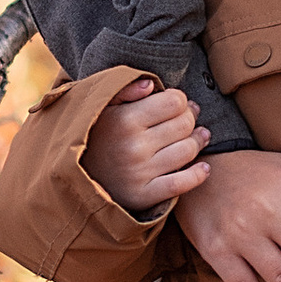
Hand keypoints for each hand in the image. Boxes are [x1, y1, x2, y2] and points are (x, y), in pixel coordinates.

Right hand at [87, 78, 210, 215]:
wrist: (77, 177)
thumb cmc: (96, 135)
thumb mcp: (102, 106)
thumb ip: (124, 89)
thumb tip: (151, 85)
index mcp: (125, 120)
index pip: (174, 102)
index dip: (180, 100)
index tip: (177, 103)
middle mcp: (134, 146)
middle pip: (185, 125)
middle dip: (191, 118)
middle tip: (189, 118)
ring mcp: (140, 173)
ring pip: (188, 151)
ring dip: (198, 142)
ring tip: (198, 137)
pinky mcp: (144, 195)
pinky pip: (181, 184)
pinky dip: (198, 175)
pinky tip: (203, 167)